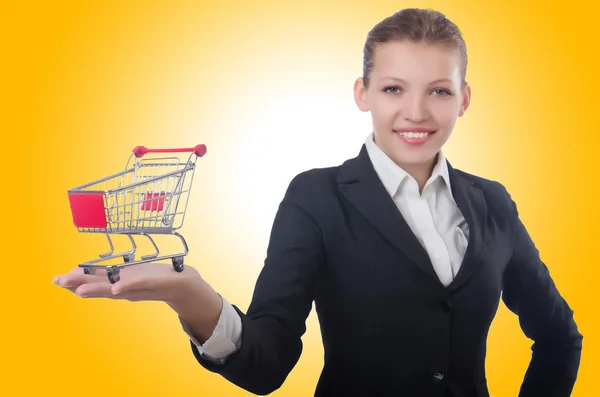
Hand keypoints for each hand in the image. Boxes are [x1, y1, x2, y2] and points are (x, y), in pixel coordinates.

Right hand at [52, 262, 202, 303]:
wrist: (183, 286)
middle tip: (60, 282)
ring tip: (80, 290)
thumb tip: (90, 273)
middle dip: (80, 284)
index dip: (76, 280)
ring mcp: (139, 286)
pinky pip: (140, 284)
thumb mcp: (130, 276)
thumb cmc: (156, 278)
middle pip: (100, 285)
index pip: (95, 280)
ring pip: (115, 288)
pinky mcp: (155, 283)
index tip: (57, 279)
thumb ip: (112, 276)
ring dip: (98, 289)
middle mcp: (126, 287)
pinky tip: (116, 288)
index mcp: (119, 282)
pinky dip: (127, 286)